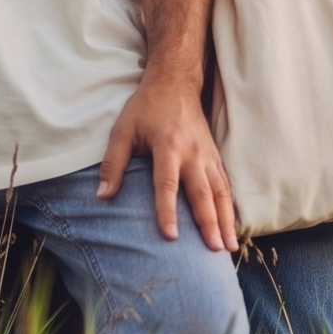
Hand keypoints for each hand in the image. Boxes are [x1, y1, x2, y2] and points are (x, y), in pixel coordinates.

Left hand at [98, 69, 237, 252]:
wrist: (175, 82)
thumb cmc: (146, 108)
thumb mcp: (122, 130)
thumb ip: (112, 164)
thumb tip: (102, 197)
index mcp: (168, 145)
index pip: (167, 184)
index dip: (168, 211)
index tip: (171, 237)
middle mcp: (193, 153)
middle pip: (203, 193)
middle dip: (209, 223)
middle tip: (214, 250)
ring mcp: (207, 154)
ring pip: (220, 192)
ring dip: (225, 220)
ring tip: (228, 247)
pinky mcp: (214, 155)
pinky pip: (224, 185)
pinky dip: (228, 207)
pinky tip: (230, 226)